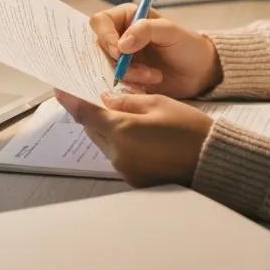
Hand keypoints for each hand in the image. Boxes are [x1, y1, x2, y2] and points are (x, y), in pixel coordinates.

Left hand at [55, 89, 212, 187]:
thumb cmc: (188, 128)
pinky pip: (118, 156)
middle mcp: (117, 154)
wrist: (210, 161)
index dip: (70, 100)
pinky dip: (120, 142)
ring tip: (123, 114)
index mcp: (121, 131)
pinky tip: (137, 134)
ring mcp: (124, 170)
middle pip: (92, 129)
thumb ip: (127, 100)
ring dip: (107, 128)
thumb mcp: (158, 103)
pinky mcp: (134, 179)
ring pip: (104, 143)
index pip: (85, 114)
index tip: (59, 89)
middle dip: (92, 113)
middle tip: (97, 96)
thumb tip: (107, 99)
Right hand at [89, 3, 221, 97]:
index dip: (105, 37)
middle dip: (118, 62)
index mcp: (127, 17)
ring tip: (153, 76)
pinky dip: (128, 87)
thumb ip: (146, 30)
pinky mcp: (124, 78)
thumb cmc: (187, 45)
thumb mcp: (171, 32)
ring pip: (105, 68)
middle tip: (141, 70)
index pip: (100, 22)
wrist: (199, 73)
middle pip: (98, 48)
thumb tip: (121, 43)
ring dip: (128, 76)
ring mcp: (120, 59)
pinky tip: (147, 86)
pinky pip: (113, 84)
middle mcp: (119, 36)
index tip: (119, 53)